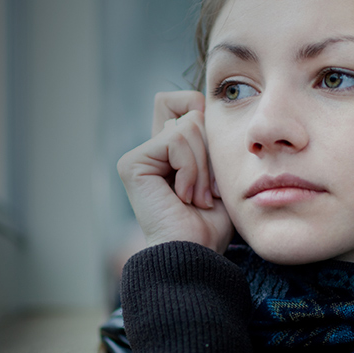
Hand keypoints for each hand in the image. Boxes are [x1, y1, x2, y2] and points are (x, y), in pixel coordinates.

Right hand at [118, 91, 232, 253]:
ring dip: (203, 167)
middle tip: (207, 192)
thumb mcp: (221, 171)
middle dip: (212, 152)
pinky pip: (175, 140)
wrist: (197, 252)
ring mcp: (139, 156)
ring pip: (189, 126)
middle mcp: (152, 149)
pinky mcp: (132, 163)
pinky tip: (183, 196)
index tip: (215, 159)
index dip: (204, 114)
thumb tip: (204, 100)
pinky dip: (191, 169)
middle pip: (194, 112)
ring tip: (197, 198)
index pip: (185, 102)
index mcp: (171, 150)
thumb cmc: (213, 222)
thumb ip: (210, 136)